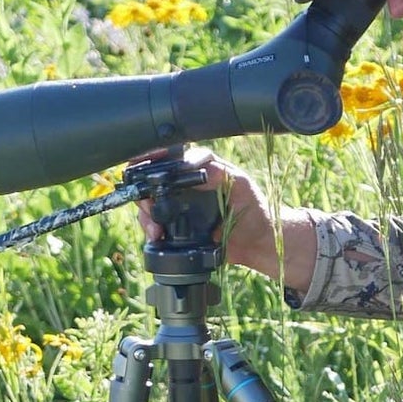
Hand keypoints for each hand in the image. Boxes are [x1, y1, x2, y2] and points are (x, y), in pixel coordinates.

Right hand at [136, 152, 317, 289]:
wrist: (258, 243)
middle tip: (148, 202)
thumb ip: (218, 172)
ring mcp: (180, 206)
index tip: (145, 163)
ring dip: (146, 212)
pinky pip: (156, 223)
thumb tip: (192, 165)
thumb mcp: (241, 185)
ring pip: (150, 202)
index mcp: (202, 169)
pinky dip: (151, 228)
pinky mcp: (178, 226)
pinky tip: (156, 235)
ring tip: (155, 225)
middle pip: (153, 180)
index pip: (173, 158)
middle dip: (145, 189)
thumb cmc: (255, 209)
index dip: (155, 159)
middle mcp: (187, 185)